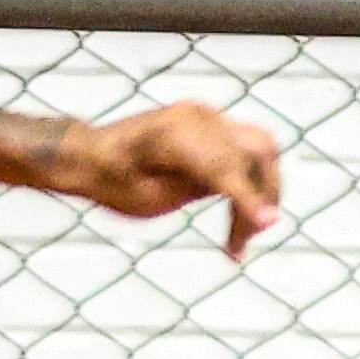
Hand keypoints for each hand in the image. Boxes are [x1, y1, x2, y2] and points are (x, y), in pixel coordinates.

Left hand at [56, 101, 284, 263]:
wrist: (91, 156)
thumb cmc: (112, 182)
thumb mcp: (148, 197)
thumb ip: (196, 189)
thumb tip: (244, 195)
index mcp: (174, 136)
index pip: (226, 165)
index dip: (250, 196)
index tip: (268, 225)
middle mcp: (197, 118)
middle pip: (258, 150)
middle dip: (265, 195)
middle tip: (246, 240)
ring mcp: (206, 116)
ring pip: (259, 150)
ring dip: (261, 192)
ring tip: (238, 242)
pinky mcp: (211, 126)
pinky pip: (244, 152)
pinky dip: (247, 184)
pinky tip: (236, 222)